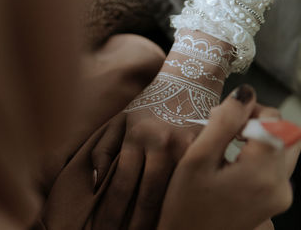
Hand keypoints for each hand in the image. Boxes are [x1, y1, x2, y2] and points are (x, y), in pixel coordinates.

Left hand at [91, 29, 231, 229]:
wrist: (186, 84)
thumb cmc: (148, 106)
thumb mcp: (120, 120)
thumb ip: (103, 148)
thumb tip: (97, 183)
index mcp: (136, 135)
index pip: (121, 184)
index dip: (111, 212)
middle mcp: (161, 142)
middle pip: (146, 195)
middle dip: (134, 224)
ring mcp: (186, 148)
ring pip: (169, 194)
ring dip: (156, 220)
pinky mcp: (204, 151)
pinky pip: (187, 184)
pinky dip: (176, 204)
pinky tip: (169, 218)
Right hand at [157, 87, 300, 229]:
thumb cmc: (184, 203)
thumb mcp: (196, 159)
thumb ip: (223, 122)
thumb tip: (244, 93)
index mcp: (260, 173)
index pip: (273, 120)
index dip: (249, 108)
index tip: (224, 114)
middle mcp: (280, 185)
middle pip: (285, 132)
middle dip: (258, 119)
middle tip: (228, 124)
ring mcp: (280, 195)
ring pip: (284, 146)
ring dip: (261, 134)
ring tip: (230, 139)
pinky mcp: (276, 200)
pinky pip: (277, 163)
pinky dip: (261, 151)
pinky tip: (234, 156)